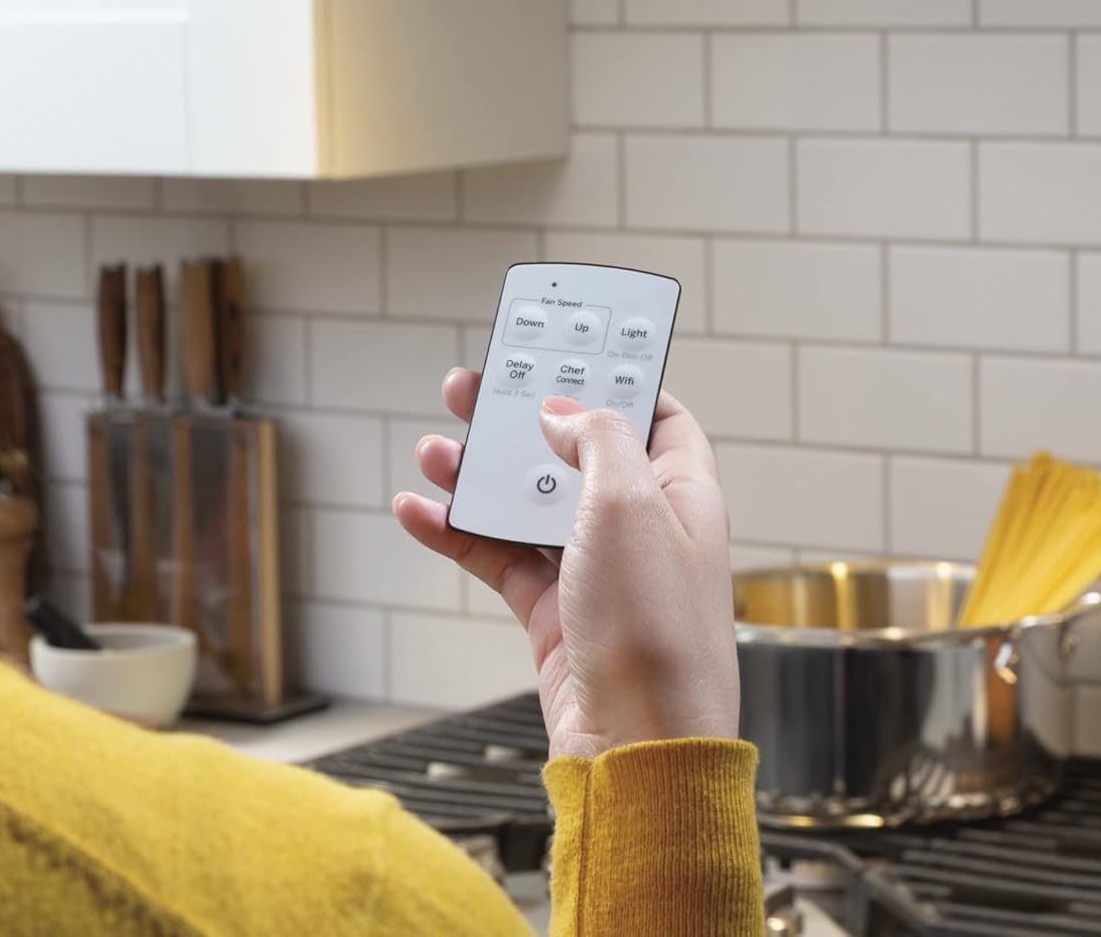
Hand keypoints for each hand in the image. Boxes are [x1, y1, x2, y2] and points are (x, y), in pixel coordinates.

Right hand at [393, 371, 740, 759]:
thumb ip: (597, 439)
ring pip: (528, 503)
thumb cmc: (654, 629)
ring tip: (436, 445)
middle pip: (575, 452)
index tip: (561, 352)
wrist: (637, 749)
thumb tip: (563, 411)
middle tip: (473, 387)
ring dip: (480, 474)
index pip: (654, 414)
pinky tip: (418, 510)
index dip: (611, 380)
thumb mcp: (630, 504)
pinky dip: (458, 532)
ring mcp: (595, 570)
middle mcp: (642, 526)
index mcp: (682, 492)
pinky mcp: (554, 612)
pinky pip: (499, 556)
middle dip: (522, 417)